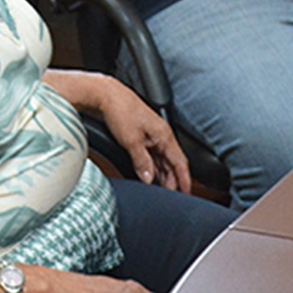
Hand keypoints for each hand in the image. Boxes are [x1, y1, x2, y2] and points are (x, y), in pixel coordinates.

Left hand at [67, 72, 190, 191]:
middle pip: (172, 164)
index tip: (186, 193)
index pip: (180, 162)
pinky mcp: (141, 137)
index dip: (184, 179)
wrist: (106, 96)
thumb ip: (142, 162)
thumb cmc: (121, 110)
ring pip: (162, 161)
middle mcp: (161, 136)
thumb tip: (149, 178)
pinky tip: (148, 176)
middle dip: (173, 181)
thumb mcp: (131, 141)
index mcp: (164, 136)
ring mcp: (151, 136)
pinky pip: (152, 156)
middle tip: (171, 197)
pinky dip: (152, 168)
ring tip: (161, 190)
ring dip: (162, 175)